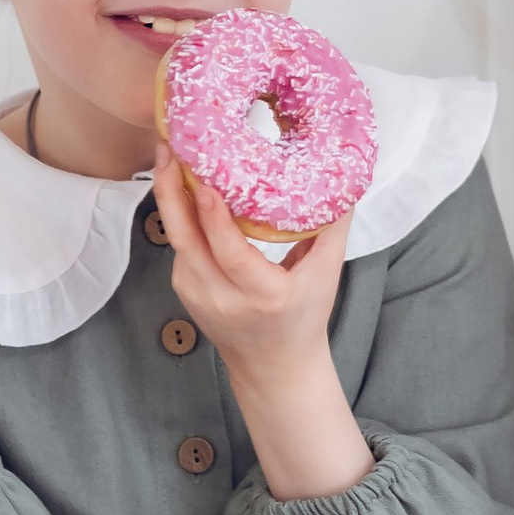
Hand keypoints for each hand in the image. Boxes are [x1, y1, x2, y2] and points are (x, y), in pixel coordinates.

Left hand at [154, 154, 372, 500]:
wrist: (273, 365)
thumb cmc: (304, 316)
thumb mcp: (326, 273)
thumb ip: (332, 225)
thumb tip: (344, 174)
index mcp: (263, 294)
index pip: (231, 254)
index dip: (215, 218)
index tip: (205, 182)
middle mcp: (223, 297)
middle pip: (186, 241)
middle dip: (171, 191)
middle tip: (168, 149)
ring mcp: (198, 295)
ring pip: (177, 239)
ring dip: (170, 196)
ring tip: (171, 154)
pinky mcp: (185, 288)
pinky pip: (180, 245)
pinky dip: (178, 214)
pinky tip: (180, 184)